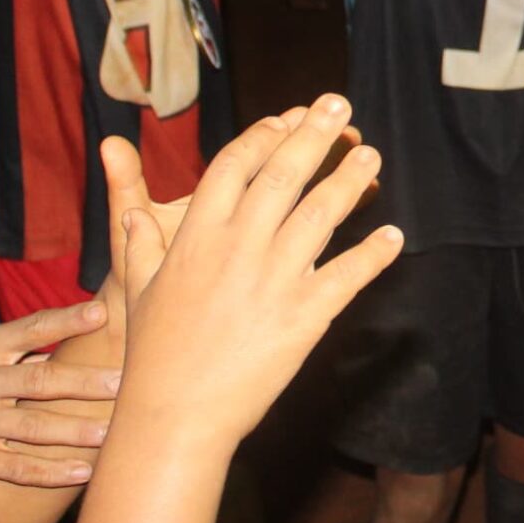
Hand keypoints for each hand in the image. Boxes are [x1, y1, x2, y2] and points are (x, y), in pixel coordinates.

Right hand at [0, 302, 122, 488]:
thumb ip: (25, 348)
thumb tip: (89, 326)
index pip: (30, 329)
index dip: (66, 321)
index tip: (103, 313)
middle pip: (38, 381)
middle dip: (84, 384)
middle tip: (124, 385)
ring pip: (32, 428)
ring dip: (75, 432)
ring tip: (112, 435)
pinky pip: (15, 467)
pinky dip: (51, 471)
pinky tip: (82, 472)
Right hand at [109, 95, 398, 455]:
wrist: (174, 418)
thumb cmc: (154, 356)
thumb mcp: (140, 291)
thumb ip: (142, 246)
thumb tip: (131, 212)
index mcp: (196, 236)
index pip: (234, 166)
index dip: (262, 136)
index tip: (286, 116)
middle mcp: (237, 248)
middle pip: (283, 175)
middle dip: (315, 134)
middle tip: (340, 104)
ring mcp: (273, 280)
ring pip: (320, 214)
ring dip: (350, 180)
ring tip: (371, 154)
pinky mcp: (303, 317)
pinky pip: (346, 276)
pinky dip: (373, 255)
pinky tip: (393, 237)